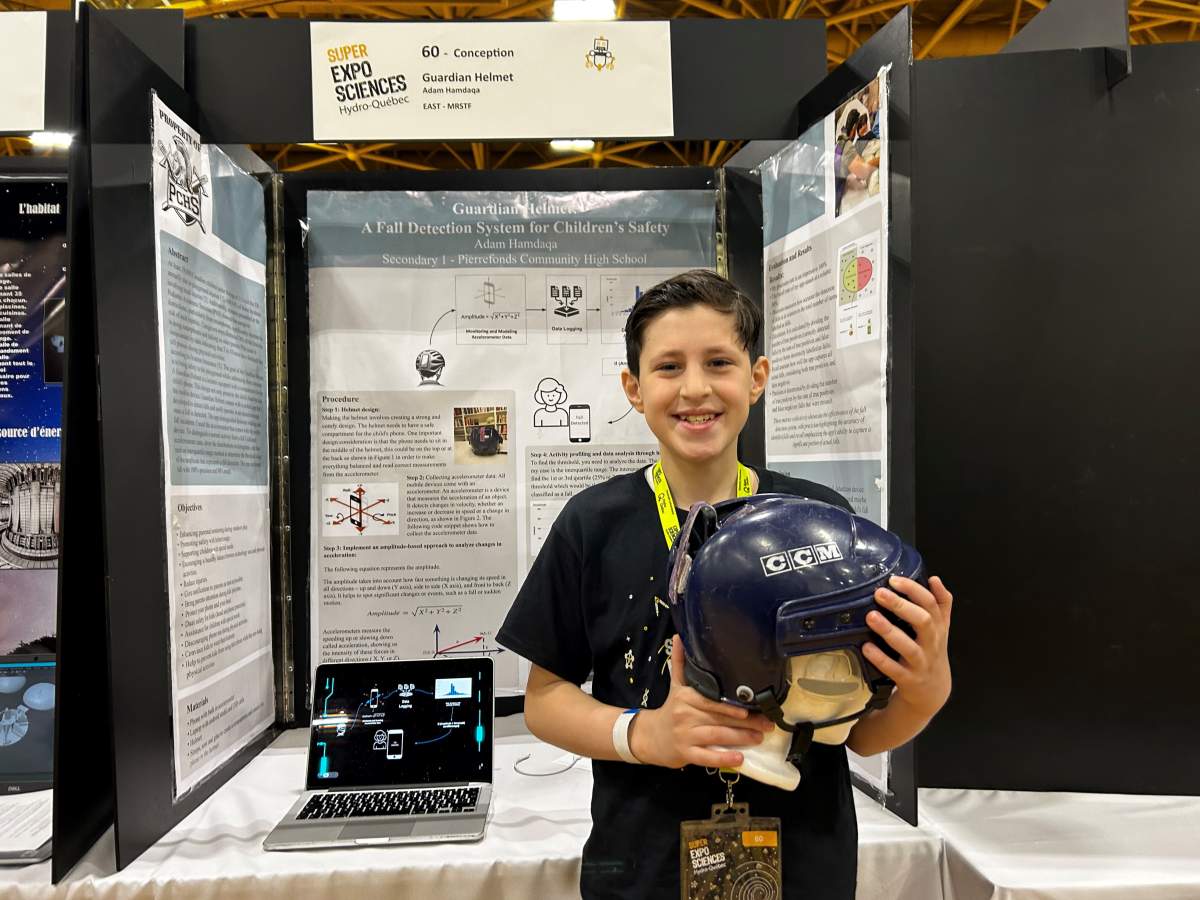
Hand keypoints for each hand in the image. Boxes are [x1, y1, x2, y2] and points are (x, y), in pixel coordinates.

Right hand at [629, 634, 773, 768]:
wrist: (650, 736)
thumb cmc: (670, 710)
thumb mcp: (675, 685)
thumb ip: (681, 662)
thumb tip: (680, 636)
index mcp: (686, 697)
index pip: (712, 701)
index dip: (732, 706)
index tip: (752, 707)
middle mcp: (685, 715)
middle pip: (719, 719)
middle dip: (746, 723)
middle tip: (767, 724)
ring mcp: (685, 736)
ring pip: (716, 737)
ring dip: (740, 738)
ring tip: (759, 738)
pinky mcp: (686, 753)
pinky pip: (707, 757)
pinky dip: (724, 759)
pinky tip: (740, 759)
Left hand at [863, 576, 952, 720]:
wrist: (933, 692)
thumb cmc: (931, 652)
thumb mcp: (941, 628)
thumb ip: (940, 604)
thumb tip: (935, 578)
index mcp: (938, 628)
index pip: (932, 604)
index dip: (915, 590)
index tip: (894, 580)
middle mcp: (932, 644)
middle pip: (923, 622)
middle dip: (902, 606)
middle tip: (880, 593)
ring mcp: (921, 663)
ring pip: (909, 647)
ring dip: (889, 631)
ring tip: (871, 616)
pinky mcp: (909, 680)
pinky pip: (894, 669)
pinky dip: (881, 658)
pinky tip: (866, 647)